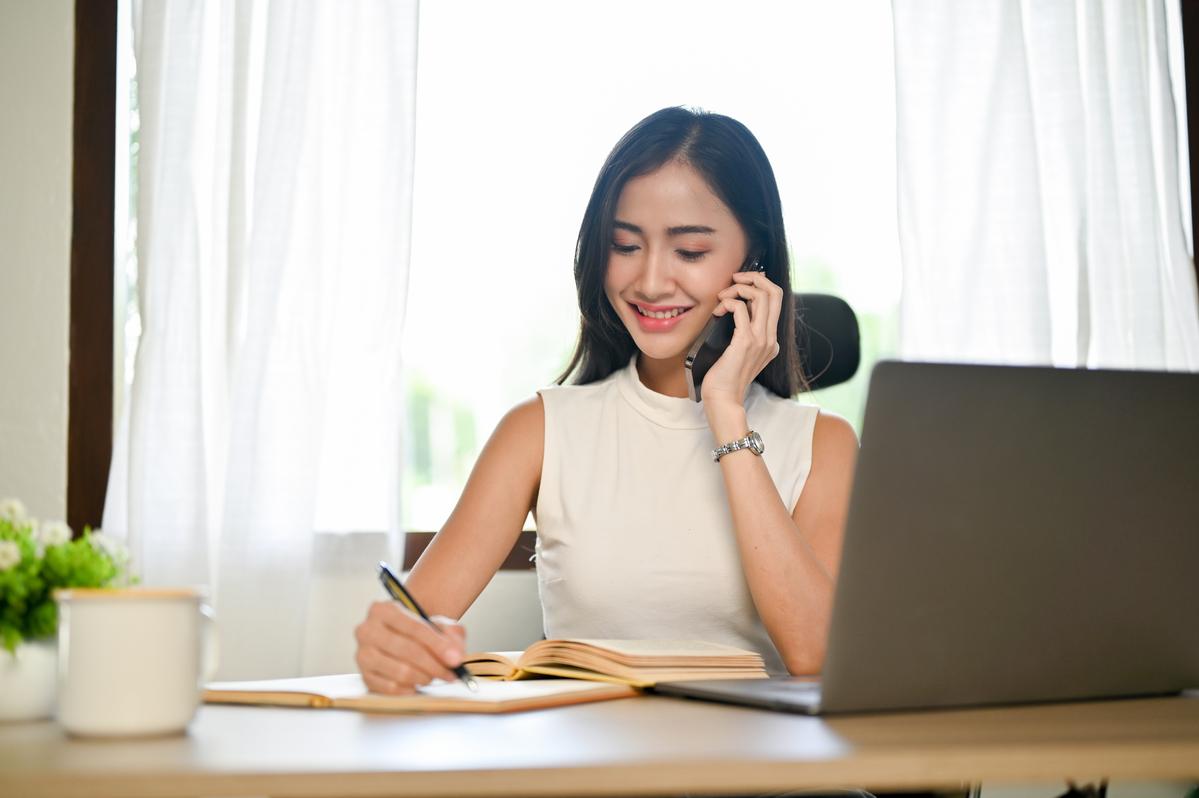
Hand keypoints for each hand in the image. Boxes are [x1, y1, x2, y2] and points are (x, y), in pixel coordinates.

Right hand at [355, 600, 466, 693]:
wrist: (402, 639)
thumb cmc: (420, 631)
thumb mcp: (439, 624)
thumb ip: (452, 634)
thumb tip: (456, 656)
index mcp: (383, 609)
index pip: (414, 628)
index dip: (438, 645)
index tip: (455, 659)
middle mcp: (367, 630)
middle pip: (407, 651)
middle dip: (434, 665)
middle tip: (451, 673)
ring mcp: (362, 655)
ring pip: (400, 672)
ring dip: (424, 677)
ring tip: (434, 675)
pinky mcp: (365, 676)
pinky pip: (392, 688)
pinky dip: (410, 688)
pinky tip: (418, 682)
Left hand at [700, 270, 783, 425]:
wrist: (723, 400)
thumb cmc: (724, 378)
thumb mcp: (738, 353)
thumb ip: (742, 333)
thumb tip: (733, 308)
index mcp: (771, 341)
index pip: (776, 300)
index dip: (760, 284)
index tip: (740, 283)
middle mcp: (770, 338)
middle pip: (775, 292)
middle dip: (754, 277)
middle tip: (734, 279)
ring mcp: (761, 340)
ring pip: (761, 296)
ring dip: (738, 288)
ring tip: (722, 297)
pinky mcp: (746, 342)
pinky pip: (740, 308)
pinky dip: (727, 302)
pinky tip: (717, 311)